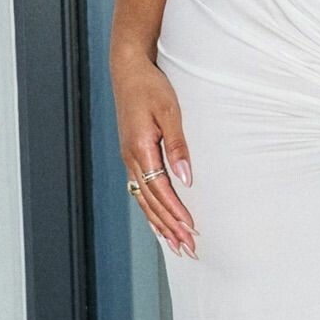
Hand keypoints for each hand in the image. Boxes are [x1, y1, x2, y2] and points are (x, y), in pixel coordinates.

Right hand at [111, 53, 197, 257]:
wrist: (129, 69)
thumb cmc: (152, 87)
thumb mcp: (170, 111)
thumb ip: (178, 146)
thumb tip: (186, 179)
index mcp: (140, 149)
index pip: (160, 190)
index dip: (176, 212)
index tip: (191, 230)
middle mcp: (131, 158)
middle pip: (151, 202)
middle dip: (170, 227)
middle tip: (188, 249)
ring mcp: (129, 158)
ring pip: (143, 200)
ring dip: (160, 224)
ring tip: (175, 244)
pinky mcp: (132, 155)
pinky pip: (140, 191)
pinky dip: (150, 210)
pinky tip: (158, 222)